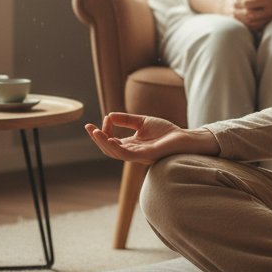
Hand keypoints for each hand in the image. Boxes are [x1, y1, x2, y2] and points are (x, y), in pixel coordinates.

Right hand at [84, 112, 218, 164]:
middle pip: (109, 149)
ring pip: (115, 153)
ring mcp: (138, 155)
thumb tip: (110, 115)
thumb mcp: (142, 122)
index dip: (104, 131)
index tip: (105, 118)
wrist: (183, 137)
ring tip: (96, 132)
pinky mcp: (145, 155)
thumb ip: (126, 120)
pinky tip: (111, 139)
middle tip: (88, 127)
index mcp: (130, 145)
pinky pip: (127, 155)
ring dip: (103, 143)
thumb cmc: (165, 131)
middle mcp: (132, 152)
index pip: (111, 141)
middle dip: (97, 139)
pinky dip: (117, 148)